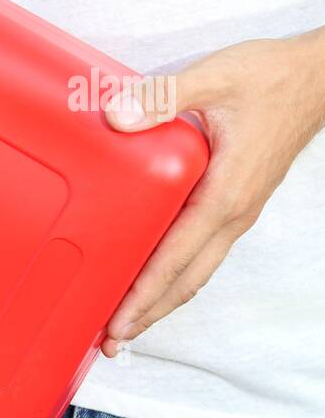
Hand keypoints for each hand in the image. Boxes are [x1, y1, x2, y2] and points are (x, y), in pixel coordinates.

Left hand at [101, 28, 324, 355]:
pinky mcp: (236, 203)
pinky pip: (202, 250)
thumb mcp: (213, 77)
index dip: (144, 295)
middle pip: (186, 280)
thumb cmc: (270, 76)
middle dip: (148, 314)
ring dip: (161, 299)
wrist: (319, 75)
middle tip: (112, 342)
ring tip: (127, 323)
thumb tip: (116, 116)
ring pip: (196, 270)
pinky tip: (152, 276)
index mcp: (224, 195)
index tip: (118, 322)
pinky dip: (175, 274)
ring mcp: (237, 212)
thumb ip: (162, 97)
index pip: (175, 258)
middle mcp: (233, 214)